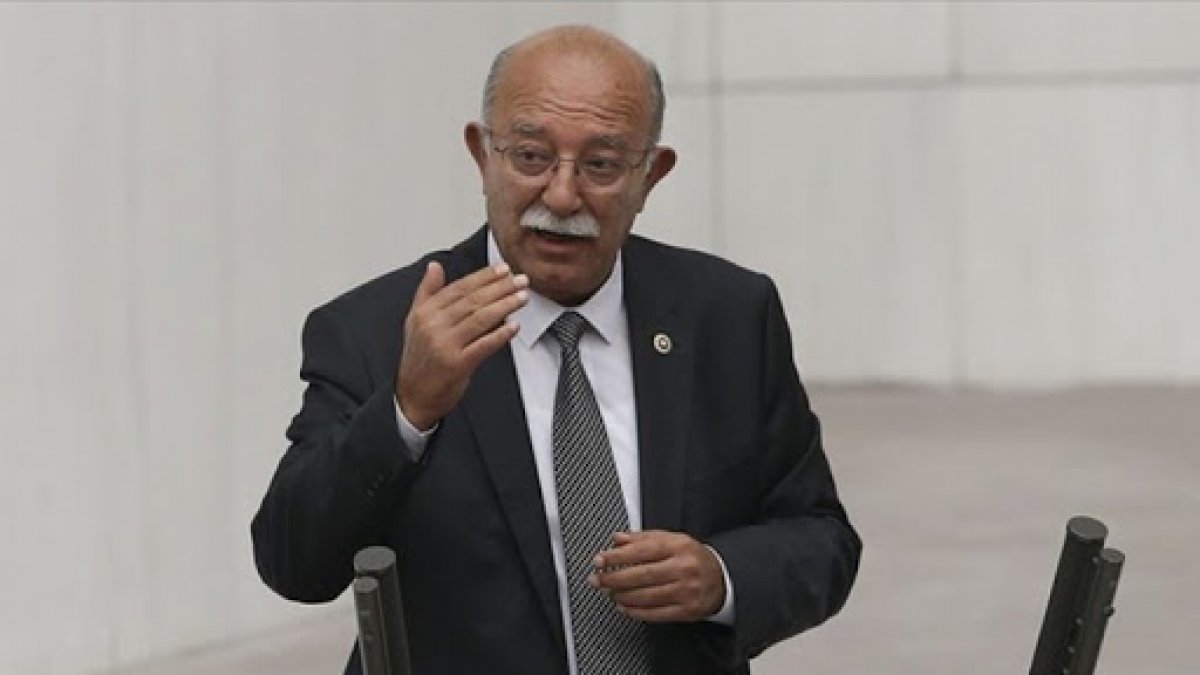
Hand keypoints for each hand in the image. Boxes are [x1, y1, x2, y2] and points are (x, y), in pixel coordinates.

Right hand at [396, 261, 527, 429]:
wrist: (413, 395)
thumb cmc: (419, 359)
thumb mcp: (415, 321)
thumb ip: (427, 292)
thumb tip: (435, 267)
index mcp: (425, 312)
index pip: (459, 287)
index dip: (484, 277)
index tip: (503, 269)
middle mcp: (433, 325)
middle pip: (472, 300)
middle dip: (500, 288)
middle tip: (520, 280)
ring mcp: (445, 344)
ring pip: (480, 319)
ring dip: (505, 306)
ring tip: (522, 297)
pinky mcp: (457, 364)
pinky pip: (483, 345)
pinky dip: (500, 334)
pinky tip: (514, 326)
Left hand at [589, 530, 725, 622]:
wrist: (723, 579)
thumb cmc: (693, 558)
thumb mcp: (672, 539)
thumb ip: (643, 538)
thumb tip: (617, 539)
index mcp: (679, 546)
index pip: (642, 550)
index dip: (617, 556)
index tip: (600, 559)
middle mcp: (683, 568)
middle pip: (642, 575)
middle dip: (614, 578)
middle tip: (597, 579)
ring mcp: (686, 591)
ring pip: (646, 596)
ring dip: (622, 595)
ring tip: (609, 592)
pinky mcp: (687, 611)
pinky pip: (656, 614)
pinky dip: (636, 612)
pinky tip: (624, 607)